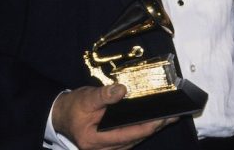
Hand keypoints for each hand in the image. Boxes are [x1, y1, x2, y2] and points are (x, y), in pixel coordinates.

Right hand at [51, 85, 175, 149]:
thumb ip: (104, 95)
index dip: (147, 127)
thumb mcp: (86, 98)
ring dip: (150, 131)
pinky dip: (141, 132)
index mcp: (94, 140)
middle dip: (154, 129)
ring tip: (167, 119)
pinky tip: (152, 123)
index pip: (127, 135)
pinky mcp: (110, 145)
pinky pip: (129, 140)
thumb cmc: (73, 107)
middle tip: (172, 117)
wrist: (61, 115)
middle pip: (134, 140)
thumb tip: (122, 90)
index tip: (163, 118)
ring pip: (133, 142)